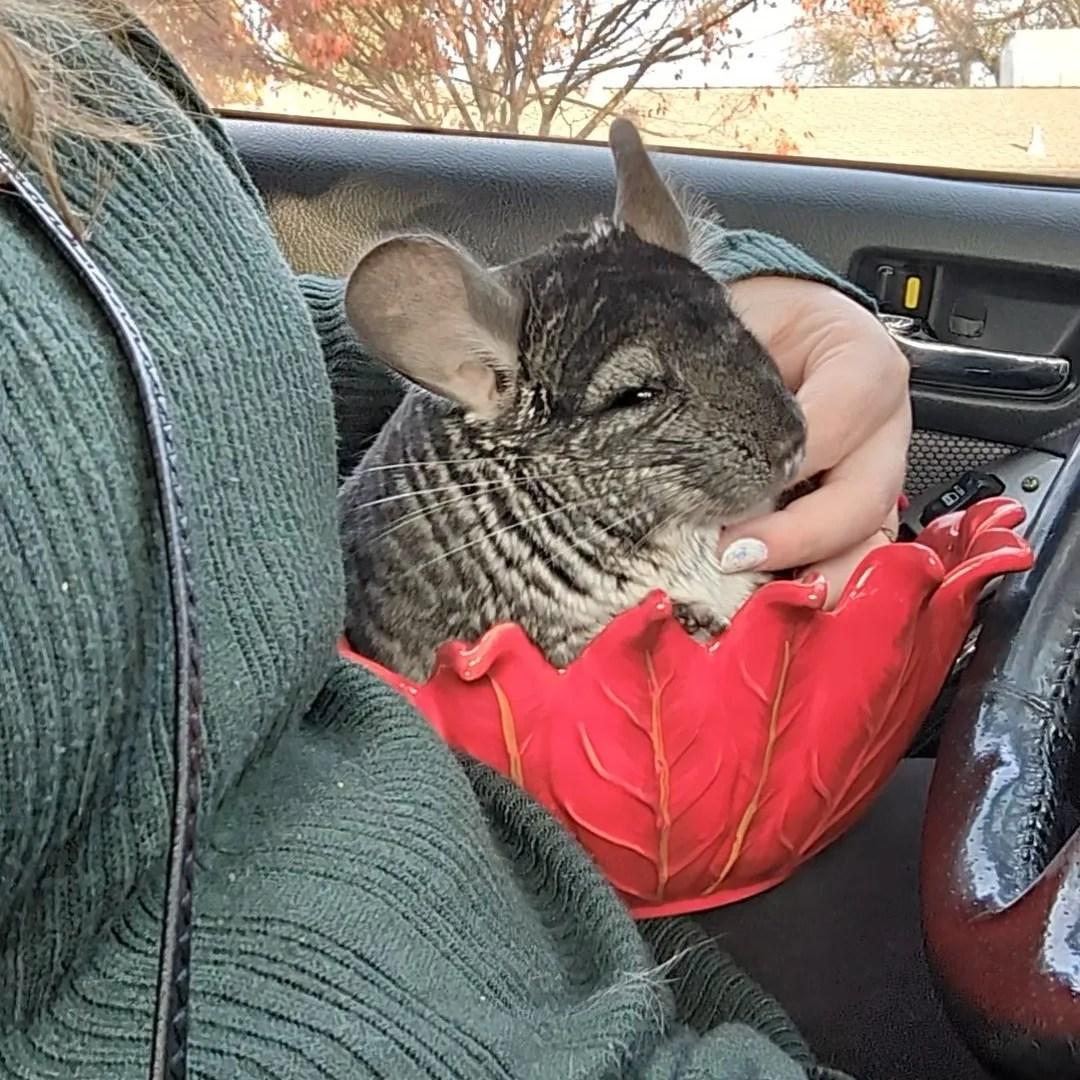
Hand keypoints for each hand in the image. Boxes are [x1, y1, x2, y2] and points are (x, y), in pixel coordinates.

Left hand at [718, 276, 911, 605]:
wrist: (765, 326)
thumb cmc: (752, 324)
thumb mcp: (737, 329)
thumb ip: (724, 382)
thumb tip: (679, 453)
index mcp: (864, 364)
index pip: (837, 420)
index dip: (781, 466)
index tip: (725, 499)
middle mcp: (885, 426)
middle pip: (865, 497)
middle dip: (798, 537)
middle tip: (730, 556)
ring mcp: (879, 475)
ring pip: (873, 542)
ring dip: (817, 577)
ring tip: (759, 599)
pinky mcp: (860, 512)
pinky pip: (855, 558)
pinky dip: (818, 586)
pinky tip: (775, 603)